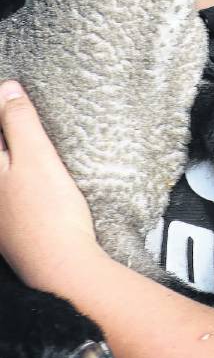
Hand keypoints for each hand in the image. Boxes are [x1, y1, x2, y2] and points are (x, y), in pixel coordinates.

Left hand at [0, 80, 98, 290]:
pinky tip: (38, 178)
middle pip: (1, 153)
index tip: (15, 95)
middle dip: (12, 135)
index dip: (5, 110)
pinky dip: (20, 176)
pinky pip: (11, 191)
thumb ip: (19, 120)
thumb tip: (7, 89)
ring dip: (15, 154)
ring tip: (32, 141)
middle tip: (23, 112)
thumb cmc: (50, 213)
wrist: (63, 269)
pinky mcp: (11, 226)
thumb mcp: (36, 155)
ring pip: (5, 172)